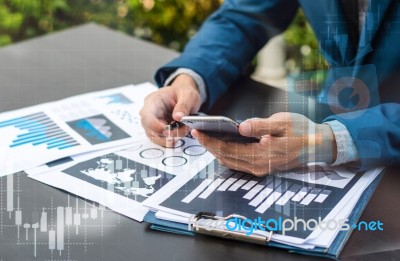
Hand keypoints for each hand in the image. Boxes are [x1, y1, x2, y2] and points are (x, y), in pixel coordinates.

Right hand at [140, 74, 201, 146]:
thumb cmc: (183, 92)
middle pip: (150, 130)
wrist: (184, 96)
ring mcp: (154, 123)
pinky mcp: (159, 130)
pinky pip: (162, 139)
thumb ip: (184, 105)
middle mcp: (150, 114)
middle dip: (166, 135)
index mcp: (153, 101)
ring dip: (170, 139)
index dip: (155, 127)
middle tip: (181, 132)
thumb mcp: (188, 95)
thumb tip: (178, 117)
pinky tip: (181, 134)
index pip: (147, 116)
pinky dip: (172, 140)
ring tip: (184, 131)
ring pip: (155, 137)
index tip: (168, 131)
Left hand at [191, 112, 336, 175]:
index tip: (197, 131)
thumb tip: (242, 127)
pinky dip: (225, 154)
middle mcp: (258, 166)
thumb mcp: (283, 123)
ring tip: (204, 137)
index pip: (228, 150)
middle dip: (208, 145)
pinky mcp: (261, 167)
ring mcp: (259, 169)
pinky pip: (237, 162)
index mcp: (262, 155)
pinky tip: (220, 143)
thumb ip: (261, 126)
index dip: (210, 141)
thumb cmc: (302, 131)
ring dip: (215, 150)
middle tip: (195, 132)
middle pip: (225, 157)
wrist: (318, 146)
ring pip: (230, 161)